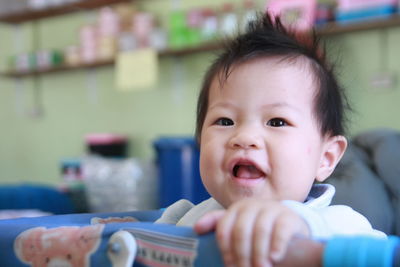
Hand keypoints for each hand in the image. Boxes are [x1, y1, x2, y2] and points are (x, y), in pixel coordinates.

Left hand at [194, 198, 310, 266]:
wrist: (288, 221)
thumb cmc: (256, 225)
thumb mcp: (238, 223)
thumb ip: (217, 224)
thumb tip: (196, 229)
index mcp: (236, 209)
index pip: (224, 228)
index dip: (225, 249)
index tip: (229, 266)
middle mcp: (252, 206)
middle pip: (241, 231)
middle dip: (241, 254)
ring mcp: (271, 209)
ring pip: (260, 231)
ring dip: (259, 253)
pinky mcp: (288, 217)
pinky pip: (281, 230)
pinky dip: (277, 244)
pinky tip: (275, 257)